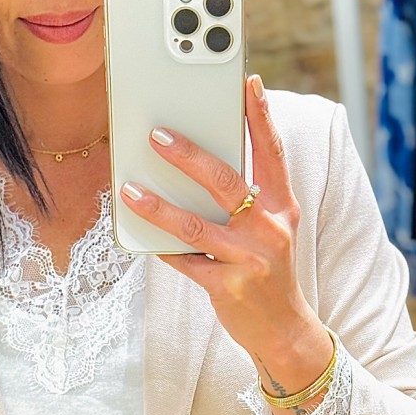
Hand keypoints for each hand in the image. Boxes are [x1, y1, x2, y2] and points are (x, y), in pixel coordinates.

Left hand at [118, 73, 332, 396]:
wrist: (284, 330)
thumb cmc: (269, 273)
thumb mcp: (272, 231)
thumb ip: (248, 200)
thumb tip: (201, 167)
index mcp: (281, 208)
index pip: (272, 154)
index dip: (260, 118)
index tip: (248, 84)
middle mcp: (268, 229)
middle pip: (225, 183)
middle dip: (189, 156)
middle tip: (158, 135)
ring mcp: (248, 260)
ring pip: (196, 225)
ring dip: (159, 207)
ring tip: (131, 190)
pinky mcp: (228, 288)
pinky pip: (186, 262)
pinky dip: (163, 248)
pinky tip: (143, 235)